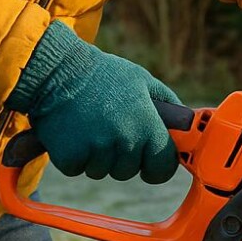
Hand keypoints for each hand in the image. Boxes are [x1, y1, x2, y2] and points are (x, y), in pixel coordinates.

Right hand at [9, 22, 180, 182]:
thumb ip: (165, 103)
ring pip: (101, 171)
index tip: (148, 164)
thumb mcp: (141, 80)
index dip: (156, 168)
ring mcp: (97, 151)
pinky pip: (76, 168)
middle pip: (128, 171)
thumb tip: (185, 122)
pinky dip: (71, 156)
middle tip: (107, 129)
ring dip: (94, 156)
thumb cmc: (102, 73)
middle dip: (119, 157)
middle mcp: (125, 141)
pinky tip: (70, 132)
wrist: (57, 69)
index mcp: (147, 125)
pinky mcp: (70, 156)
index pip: (162, 167)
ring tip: (87, 126)